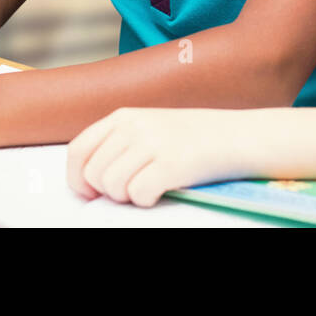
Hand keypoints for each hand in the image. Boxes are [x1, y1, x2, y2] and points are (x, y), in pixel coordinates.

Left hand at [66, 107, 248, 206]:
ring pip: (112, 186)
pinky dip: (147, 200)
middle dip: (107, 192)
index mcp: (123, 116)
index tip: (90, 192)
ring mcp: (152, 143)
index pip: (77, 150)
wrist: (238, 135)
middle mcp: (133, 125)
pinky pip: (138, 194)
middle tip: (131, 190)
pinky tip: (162, 191)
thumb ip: (118, 142)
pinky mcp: (172, 163)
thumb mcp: (149, 126)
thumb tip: (89, 179)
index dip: (77, 178)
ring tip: (148, 188)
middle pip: (93, 174)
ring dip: (127, 197)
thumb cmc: (193, 137)